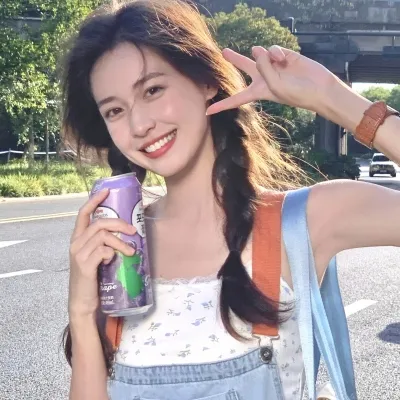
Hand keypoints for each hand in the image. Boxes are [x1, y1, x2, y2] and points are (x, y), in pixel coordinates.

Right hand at [68, 188, 135, 318]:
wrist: (83, 301)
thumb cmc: (93, 277)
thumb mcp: (96, 256)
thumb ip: (104, 243)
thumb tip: (127, 232)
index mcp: (78, 239)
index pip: (83, 214)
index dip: (94, 200)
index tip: (107, 191)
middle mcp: (76, 243)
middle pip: (99, 223)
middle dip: (119, 223)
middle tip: (133, 230)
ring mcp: (79, 254)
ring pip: (103, 237)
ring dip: (121, 242)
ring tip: (131, 251)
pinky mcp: (85, 266)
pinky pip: (102, 251)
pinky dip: (112, 253)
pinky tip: (113, 260)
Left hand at [206, 45, 336, 115]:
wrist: (317, 87)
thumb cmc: (294, 92)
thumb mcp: (273, 85)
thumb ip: (262, 67)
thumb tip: (256, 49)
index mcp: (258, 91)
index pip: (236, 99)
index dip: (222, 106)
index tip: (207, 112)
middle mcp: (263, 77)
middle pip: (245, 66)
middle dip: (235, 59)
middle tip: (223, 52)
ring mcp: (273, 66)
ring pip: (260, 54)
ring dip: (266, 57)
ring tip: (278, 64)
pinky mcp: (283, 56)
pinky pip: (272, 50)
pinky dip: (276, 53)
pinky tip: (283, 59)